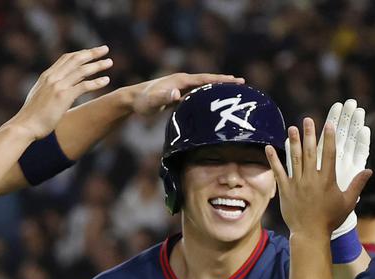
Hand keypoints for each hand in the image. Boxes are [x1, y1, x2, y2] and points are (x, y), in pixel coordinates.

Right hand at [12, 46, 113, 140]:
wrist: (24, 126)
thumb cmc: (33, 117)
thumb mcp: (40, 98)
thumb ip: (50, 91)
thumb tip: (58, 92)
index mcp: (47, 76)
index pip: (66, 58)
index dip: (80, 53)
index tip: (91, 52)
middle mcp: (52, 77)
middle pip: (75, 59)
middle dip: (91, 53)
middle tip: (105, 49)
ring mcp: (58, 86)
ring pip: (82, 70)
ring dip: (97, 65)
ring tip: (110, 62)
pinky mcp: (63, 97)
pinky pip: (83, 86)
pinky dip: (96, 82)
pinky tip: (106, 81)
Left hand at [130, 72, 245, 115]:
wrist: (132, 100)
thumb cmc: (142, 102)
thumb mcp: (152, 102)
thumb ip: (164, 97)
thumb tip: (177, 94)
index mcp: (181, 80)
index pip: (205, 79)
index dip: (221, 80)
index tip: (236, 80)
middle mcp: (182, 81)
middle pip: (207, 80)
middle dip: (224, 82)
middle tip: (242, 84)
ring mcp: (180, 87)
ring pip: (202, 87)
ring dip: (217, 88)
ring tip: (231, 92)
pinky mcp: (177, 95)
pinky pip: (196, 94)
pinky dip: (206, 95)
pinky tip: (212, 101)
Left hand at [265, 118, 371, 238]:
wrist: (310, 234)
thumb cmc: (330, 219)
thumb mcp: (347, 202)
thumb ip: (357, 185)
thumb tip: (369, 171)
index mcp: (327, 180)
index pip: (329, 154)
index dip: (329, 138)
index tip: (328, 125)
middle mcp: (312, 179)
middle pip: (311, 152)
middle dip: (309, 134)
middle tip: (308, 120)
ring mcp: (297, 184)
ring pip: (295, 159)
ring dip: (293, 142)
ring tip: (291, 128)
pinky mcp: (285, 190)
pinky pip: (278, 172)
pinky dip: (274, 160)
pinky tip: (269, 148)